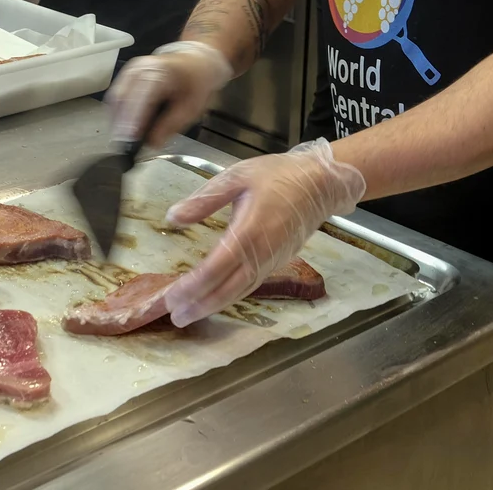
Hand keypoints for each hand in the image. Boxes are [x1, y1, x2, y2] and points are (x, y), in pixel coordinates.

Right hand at [106, 41, 233, 145]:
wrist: (195, 62)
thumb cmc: (196, 83)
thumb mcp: (192, 106)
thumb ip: (171, 125)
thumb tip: (152, 143)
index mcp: (159, 72)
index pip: (141, 97)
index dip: (133, 120)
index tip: (128, 140)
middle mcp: (140, 68)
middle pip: (122, 97)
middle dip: (121, 125)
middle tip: (123, 147)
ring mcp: (131, 71)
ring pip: (116, 99)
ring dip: (117, 121)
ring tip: (124, 141)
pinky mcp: (126, 77)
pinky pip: (116, 97)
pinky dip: (118, 114)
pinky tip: (123, 129)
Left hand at [161, 139, 364, 326]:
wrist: (322, 183)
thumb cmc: (278, 175)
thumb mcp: (237, 176)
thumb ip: (205, 199)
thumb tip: (173, 217)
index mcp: (249, 230)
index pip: (214, 269)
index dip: (191, 287)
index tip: (170, 298)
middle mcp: (261, 253)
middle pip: (226, 289)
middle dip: (199, 305)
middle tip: (175, 317)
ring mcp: (272, 261)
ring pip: (240, 292)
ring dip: (213, 306)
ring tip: (190, 316)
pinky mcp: (278, 262)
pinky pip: (251, 286)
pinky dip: (231, 297)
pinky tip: (217, 300)